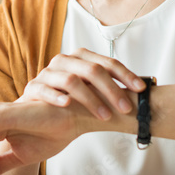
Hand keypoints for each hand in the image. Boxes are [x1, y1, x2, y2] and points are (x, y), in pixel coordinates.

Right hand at [21, 48, 144, 119]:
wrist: (36, 112)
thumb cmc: (69, 100)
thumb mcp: (89, 89)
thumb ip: (108, 87)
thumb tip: (141, 92)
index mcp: (81, 57)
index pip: (107, 63)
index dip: (126, 75)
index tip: (141, 90)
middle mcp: (64, 61)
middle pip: (92, 70)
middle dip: (112, 90)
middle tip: (126, 109)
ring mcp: (47, 73)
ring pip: (71, 80)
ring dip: (91, 99)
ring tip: (105, 116)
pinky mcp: (33, 88)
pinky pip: (44, 90)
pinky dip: (56, 96)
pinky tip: (67, 105)